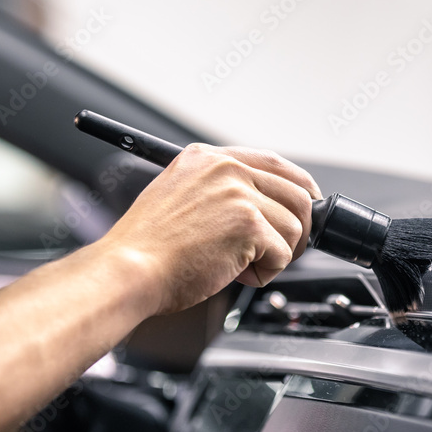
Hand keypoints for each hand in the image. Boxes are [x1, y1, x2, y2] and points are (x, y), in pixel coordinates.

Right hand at [99, 143, 321, 314]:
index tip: (302, 210)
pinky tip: (233, 274)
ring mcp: (239, 194)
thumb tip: (261, 206)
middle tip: (275, 251)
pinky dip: (264, 273)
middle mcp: (225, 168)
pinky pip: (282, 254)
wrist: (129, 271)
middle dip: (296, 230)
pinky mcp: (248, 224)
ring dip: (274, 255)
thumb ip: (218, 192)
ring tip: (238, 265)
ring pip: (294, 228)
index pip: (275, 163)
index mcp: (208, 158)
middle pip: (298, 194)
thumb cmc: (147, 249)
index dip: (298, 190)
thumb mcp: (179, 197)